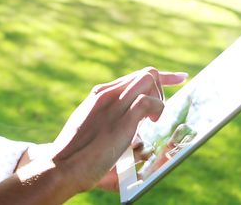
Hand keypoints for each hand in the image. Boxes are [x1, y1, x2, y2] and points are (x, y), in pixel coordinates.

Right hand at [47, 67, 186, 193]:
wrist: (60, 165)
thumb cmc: (75, 158)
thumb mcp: (93, 134)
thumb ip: (112, 129)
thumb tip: (139, 143)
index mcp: (99, 96)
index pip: (134, 77)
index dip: (161, 77)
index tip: (179, 78)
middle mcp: (107, 94)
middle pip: (146, 73)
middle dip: (163, 88)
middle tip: (158, 113)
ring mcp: (114, 104)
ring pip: (148, 79)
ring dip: (159, 97)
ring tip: (152, 120)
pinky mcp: (122, 118)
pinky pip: (149, 101)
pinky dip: (157, 109)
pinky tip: (151, 122)